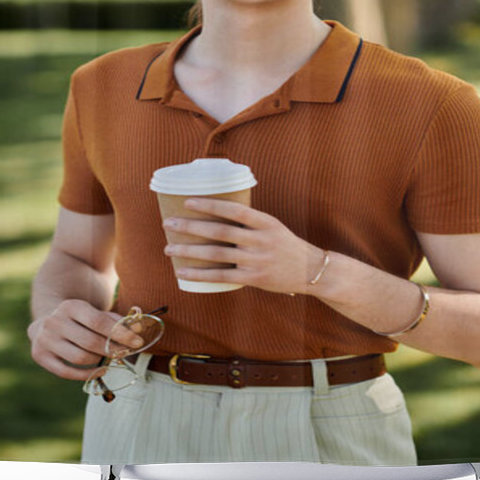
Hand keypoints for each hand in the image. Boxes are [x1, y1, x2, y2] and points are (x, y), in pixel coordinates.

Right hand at [28, 300, 143, 380]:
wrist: (47, 321)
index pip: (99, 322)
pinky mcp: (39, 356)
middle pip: (90, 342)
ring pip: (79, 358)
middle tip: (126, 353)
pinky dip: (86, 374)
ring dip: (100, 360)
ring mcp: (44, 340)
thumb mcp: (96, 313)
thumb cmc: (80, 319)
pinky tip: (101, 369)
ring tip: (112, 358)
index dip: (120, 333)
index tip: (137, 341)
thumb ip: (117, 320)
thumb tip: (139, 328)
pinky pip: (65, 371)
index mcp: (71, 306)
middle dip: (112, 349)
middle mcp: (54, 322)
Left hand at [163, 198, 322, 294]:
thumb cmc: (286, 246)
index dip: (210, 204)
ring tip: (169, 248)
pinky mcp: (253, 278)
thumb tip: (216, 214)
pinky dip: (200, 274)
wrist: (311, 271)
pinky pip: (221, 276)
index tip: (187, 201)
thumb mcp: (273, 227)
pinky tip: (183, 271)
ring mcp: (257, 260)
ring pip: (216, 254)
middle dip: (190, 227)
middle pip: (219, 231)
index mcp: (266, 222)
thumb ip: (249, 223)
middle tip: (168, 223)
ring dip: (189, 250)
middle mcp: (261, 240)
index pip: (234, 209)